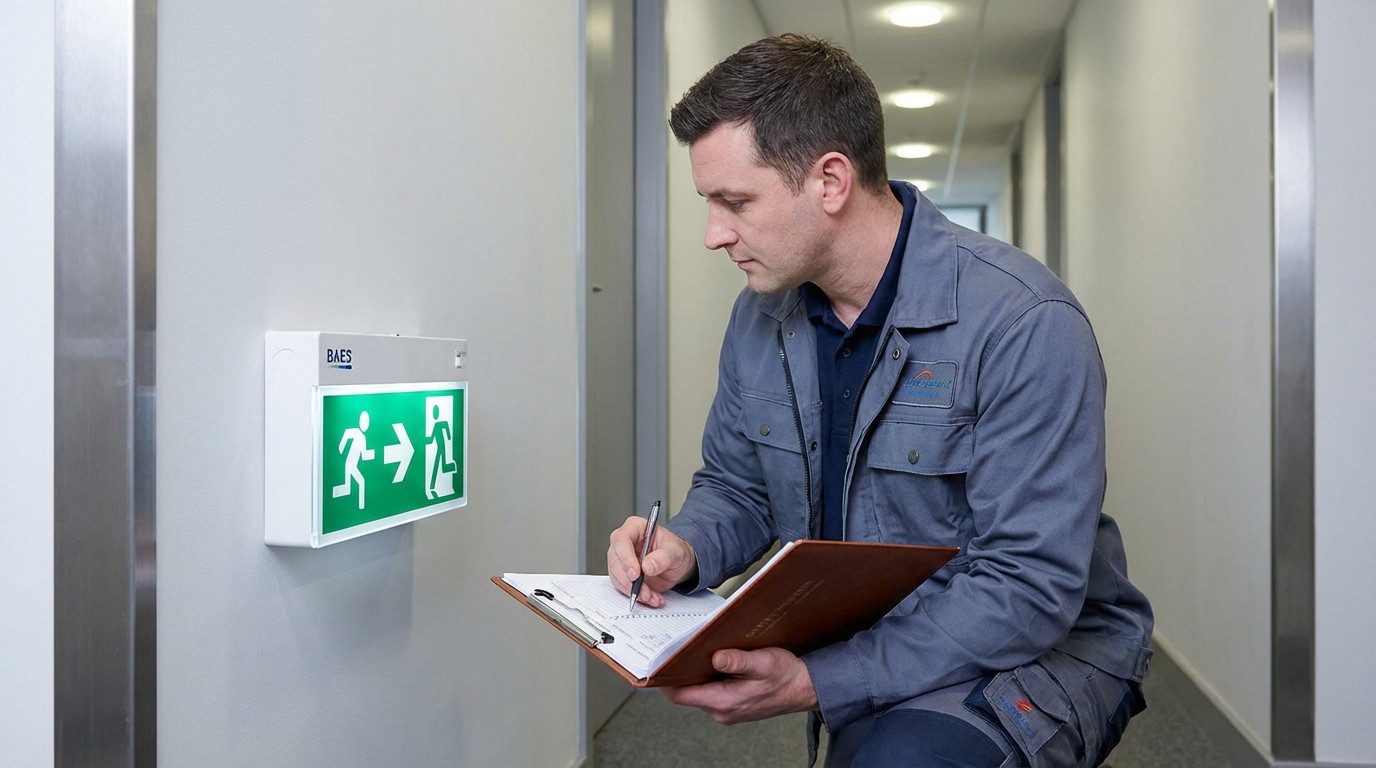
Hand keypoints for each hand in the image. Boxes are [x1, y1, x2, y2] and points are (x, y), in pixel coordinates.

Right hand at [607, 515, 696, 607]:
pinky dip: (637, 596)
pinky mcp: (623, 576)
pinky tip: (651, 598)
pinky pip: (623, 588)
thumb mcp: (675, 551)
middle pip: (615, 561)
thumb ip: (663, 557)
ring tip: (652, 596)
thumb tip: (648, 566)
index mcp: (635, 528)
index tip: (635, 574)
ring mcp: (621, 560)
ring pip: (617, 577)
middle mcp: (624, 544)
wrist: (678, 565)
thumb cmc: (675, 551)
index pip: (621, 540)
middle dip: (629, 580)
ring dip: (634, 591)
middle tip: (644, 591)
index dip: (625, 558)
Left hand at [663, 648, 818, 724]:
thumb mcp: (762, 662)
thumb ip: (738, 661)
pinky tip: (714, 661)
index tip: (658, 663)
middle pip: (688, 693)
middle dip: (681, 672)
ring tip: (695, 652)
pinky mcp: (733, 705)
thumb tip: (716, 658)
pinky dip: (708, 678)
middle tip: (676, 650)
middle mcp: (722, 710)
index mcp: (724, 702)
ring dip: (696, 674)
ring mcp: (727, 710)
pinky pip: (712, 692)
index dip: (666, 680)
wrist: (804, 688)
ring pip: (700, 691)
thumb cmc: (785, 676)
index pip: (681, 695)